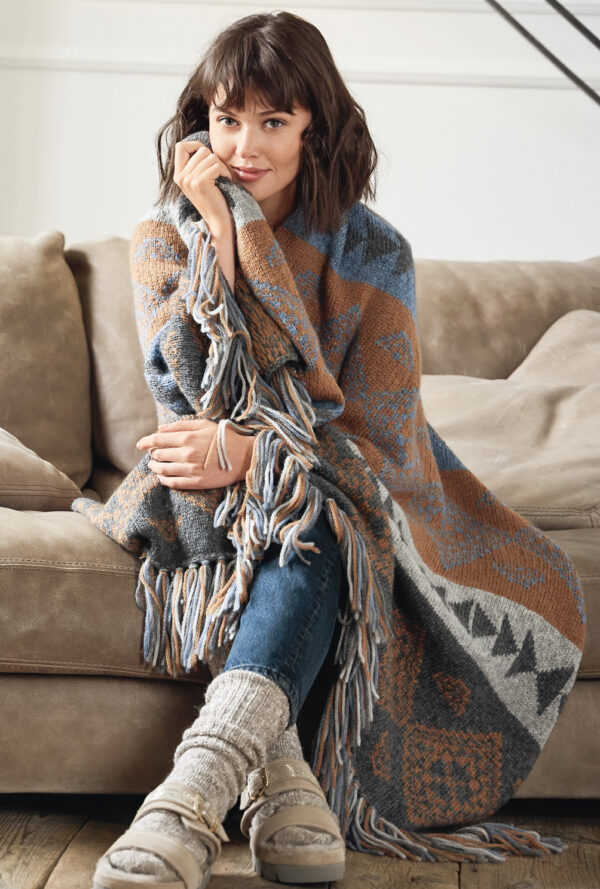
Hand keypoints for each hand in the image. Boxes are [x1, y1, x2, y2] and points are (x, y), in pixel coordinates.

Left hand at [135, 417, 254, 489]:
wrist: (245, 456)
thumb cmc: (224, 437)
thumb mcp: (204, 425)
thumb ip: (180, 426)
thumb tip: (159, 429)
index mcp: (187, 438)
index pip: (157, 440)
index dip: (145, 442)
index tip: (140, 444)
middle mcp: (187, 454)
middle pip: (158, 455)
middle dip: (152, 454)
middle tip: (153, 454)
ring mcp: (191, 470)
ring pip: (163, 470)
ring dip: (155, 468)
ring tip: (154, 466)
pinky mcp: (197, 483)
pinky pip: (174, 483)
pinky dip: (164, 480)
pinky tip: (163, 478)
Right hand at [173, 141, 232, 235]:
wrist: (218, 221)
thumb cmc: (215, 198)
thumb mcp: (200, 180)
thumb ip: (196, 164)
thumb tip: (200, 145)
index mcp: (178, 175)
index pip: (180, 146)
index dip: (195, 145)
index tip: (207, 156)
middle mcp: (180, 177)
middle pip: (201, 150)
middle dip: (215, 159)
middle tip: (219, 174)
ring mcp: (188, 180)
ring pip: (210, 157)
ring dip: (221, 167)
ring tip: (222, 179)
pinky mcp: (199, 183)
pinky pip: (216, 166)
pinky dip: (225, 172)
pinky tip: (225, 182)